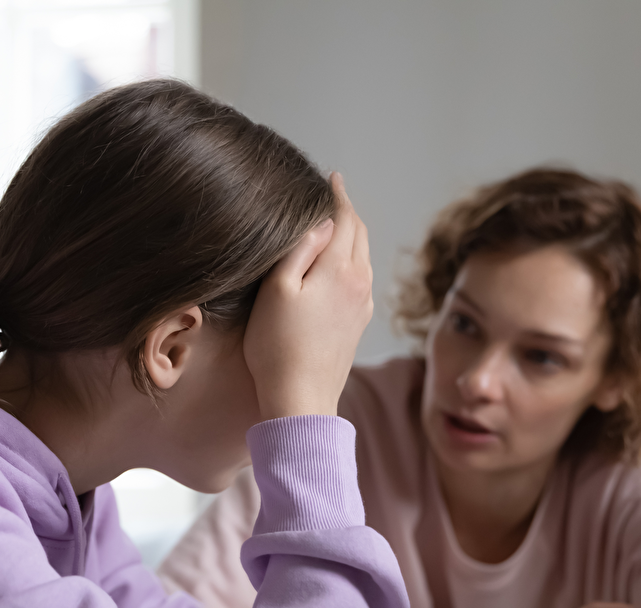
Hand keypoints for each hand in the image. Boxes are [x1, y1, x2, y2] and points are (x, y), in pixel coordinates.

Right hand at [243, 173, 372, 419]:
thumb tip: (323, 223)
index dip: (338, 194)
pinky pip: (363, 279)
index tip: (332, 176)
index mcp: (340, 270)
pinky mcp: (359, 325)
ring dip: (352, 236)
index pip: (345, 219)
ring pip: (364, 257)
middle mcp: (360, 284)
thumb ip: (299, 251)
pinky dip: (354, 260)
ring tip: (336, 224)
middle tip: (333, 194)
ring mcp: (363, 306)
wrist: (301, 399)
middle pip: (360, 235)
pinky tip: (340, 264)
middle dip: (348, 211)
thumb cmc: (278, 347)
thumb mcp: (277, 290)